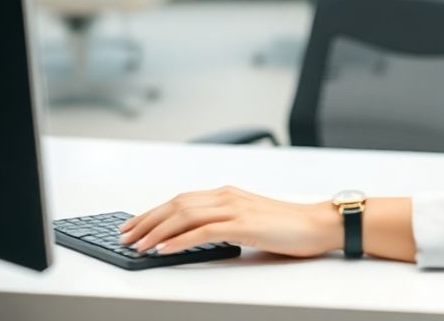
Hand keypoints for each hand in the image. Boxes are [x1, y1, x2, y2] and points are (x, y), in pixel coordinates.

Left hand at [118, 186, 341, 257]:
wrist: (318, 224)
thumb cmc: (288, 226)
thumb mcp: (249, 221)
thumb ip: (224, 224)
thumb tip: (195, 238)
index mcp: (227, 194)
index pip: (180, 200)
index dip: (153, 213)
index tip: (133, 226)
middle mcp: (227, 196)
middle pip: (176, 205)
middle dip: (146, 221)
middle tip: (125, 236)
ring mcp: (235, 209)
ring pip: (184, 215)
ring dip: (156, 231)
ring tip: (138, 245)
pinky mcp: (243, 224)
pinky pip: (203, 231)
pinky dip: (179, 240)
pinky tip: (164, 249)